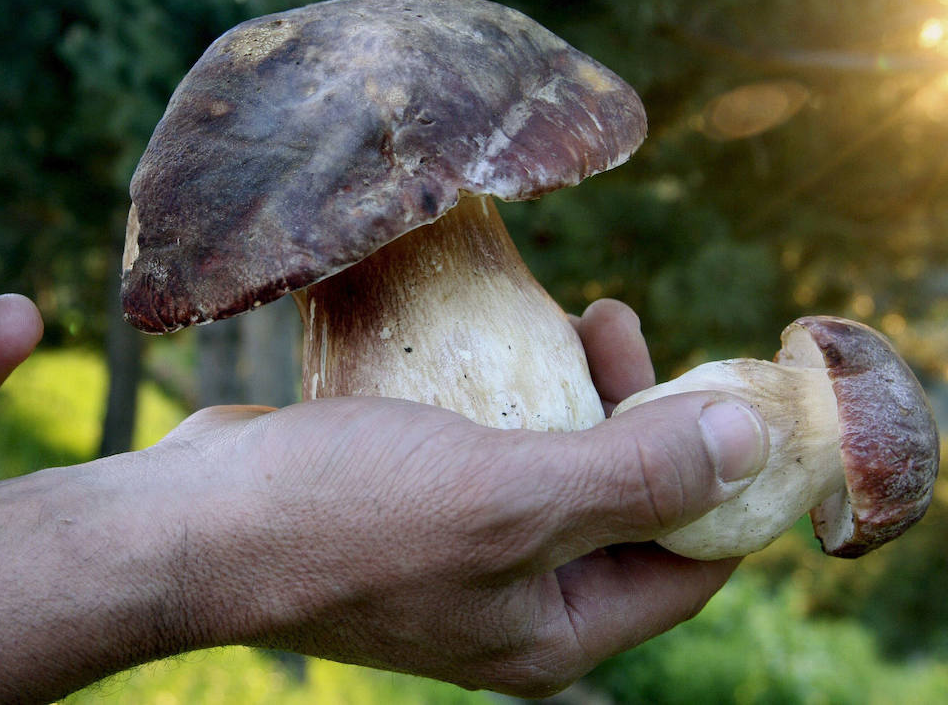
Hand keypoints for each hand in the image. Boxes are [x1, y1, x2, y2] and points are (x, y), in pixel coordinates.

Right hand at [154, 299, 768, 696]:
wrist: (194, 523)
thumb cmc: (345, 518)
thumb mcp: (507, 499)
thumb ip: (636, 477)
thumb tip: (753, 441)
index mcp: (556, 630)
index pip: (689, 561)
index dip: (722, 474)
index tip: (716, 379)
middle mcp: (516, 603)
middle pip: (626, 506)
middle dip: (640, 413)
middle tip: (615, 321)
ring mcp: (461, 555)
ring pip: (557, 469)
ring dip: (577, 394)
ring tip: (571, 316)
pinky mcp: (414, 507)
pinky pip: (494, 449)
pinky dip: (512, 396)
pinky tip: (500, 341)